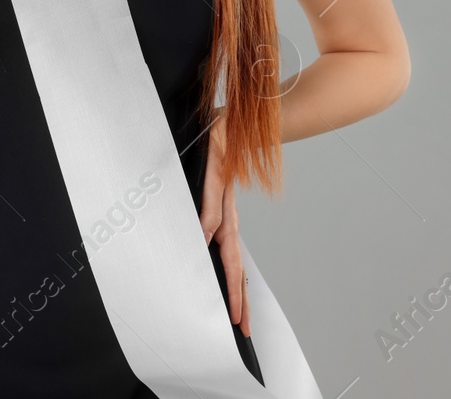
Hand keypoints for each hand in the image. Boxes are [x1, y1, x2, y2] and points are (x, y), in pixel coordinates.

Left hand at [199, 107, 249, 336]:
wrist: (227, 123)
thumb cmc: (219, 143)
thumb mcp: (213, 172)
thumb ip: (210, 203)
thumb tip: (206, 236)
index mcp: (226, 215)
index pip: (232, 262)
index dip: (234, 292)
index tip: (236, 318)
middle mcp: (228, 218)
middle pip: (237, 267)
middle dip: (241, 299)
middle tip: (244, 328)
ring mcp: (225, 214)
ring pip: (233, 258)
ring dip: (236, 285)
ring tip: (240, 311)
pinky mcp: (219, 208)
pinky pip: (225, 243)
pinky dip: (228, 264)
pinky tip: (222, 274)